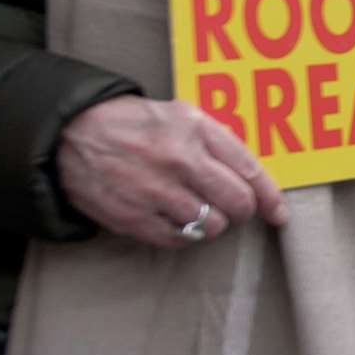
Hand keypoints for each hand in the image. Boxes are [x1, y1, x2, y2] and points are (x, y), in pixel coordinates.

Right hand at [57, 97, 287, 247]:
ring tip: (199, 210)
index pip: (248, 170)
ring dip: (212, 224)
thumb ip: (218, 140)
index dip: (270, 197)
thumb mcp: (182, 114)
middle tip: (234, 210)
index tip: (279, 213)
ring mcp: (156, 192)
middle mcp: (179, 160)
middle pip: (236, 203)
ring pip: (211, 227)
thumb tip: (253, 175)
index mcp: (195, 130)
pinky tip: (175, 219)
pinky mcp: (134, 218)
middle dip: (242, 211)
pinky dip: (184, 235)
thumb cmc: (137, 124)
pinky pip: (178, 240)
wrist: (74, 134)